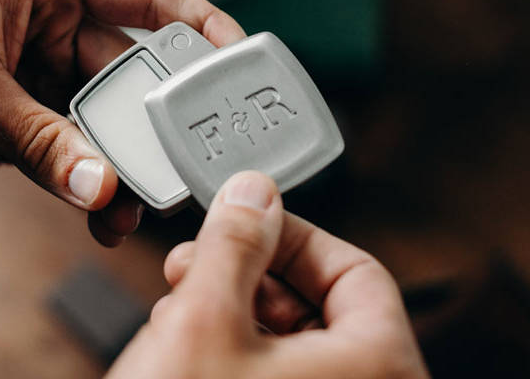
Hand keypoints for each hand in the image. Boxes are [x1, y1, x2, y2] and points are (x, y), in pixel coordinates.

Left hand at [0, 0, 244, 244]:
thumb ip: (40, 137)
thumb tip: (103, 187)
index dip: (198, 23)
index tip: (237, 59)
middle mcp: (49, 24)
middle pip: (131, 71)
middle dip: (157, 119)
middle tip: (183, 162)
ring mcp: (38, 77)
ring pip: (106, 121)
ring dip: (123, 163)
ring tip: (134, 203)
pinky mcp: (23, 122)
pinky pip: (74, 153)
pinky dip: (89, 182)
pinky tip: (99, 210)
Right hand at [108, 171, 428, 377]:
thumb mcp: (204, 317)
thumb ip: (235, 242)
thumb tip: (253, 192)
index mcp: (375, 367)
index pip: (356, 270)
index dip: (295, 235)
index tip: (246, 218)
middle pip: (319, 306)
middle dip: (249, 273)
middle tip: (198, 259)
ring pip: (289, 344)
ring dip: (231, 309)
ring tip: (178, 302)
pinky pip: (272, 378)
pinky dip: (230, 351)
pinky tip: (181, 343)